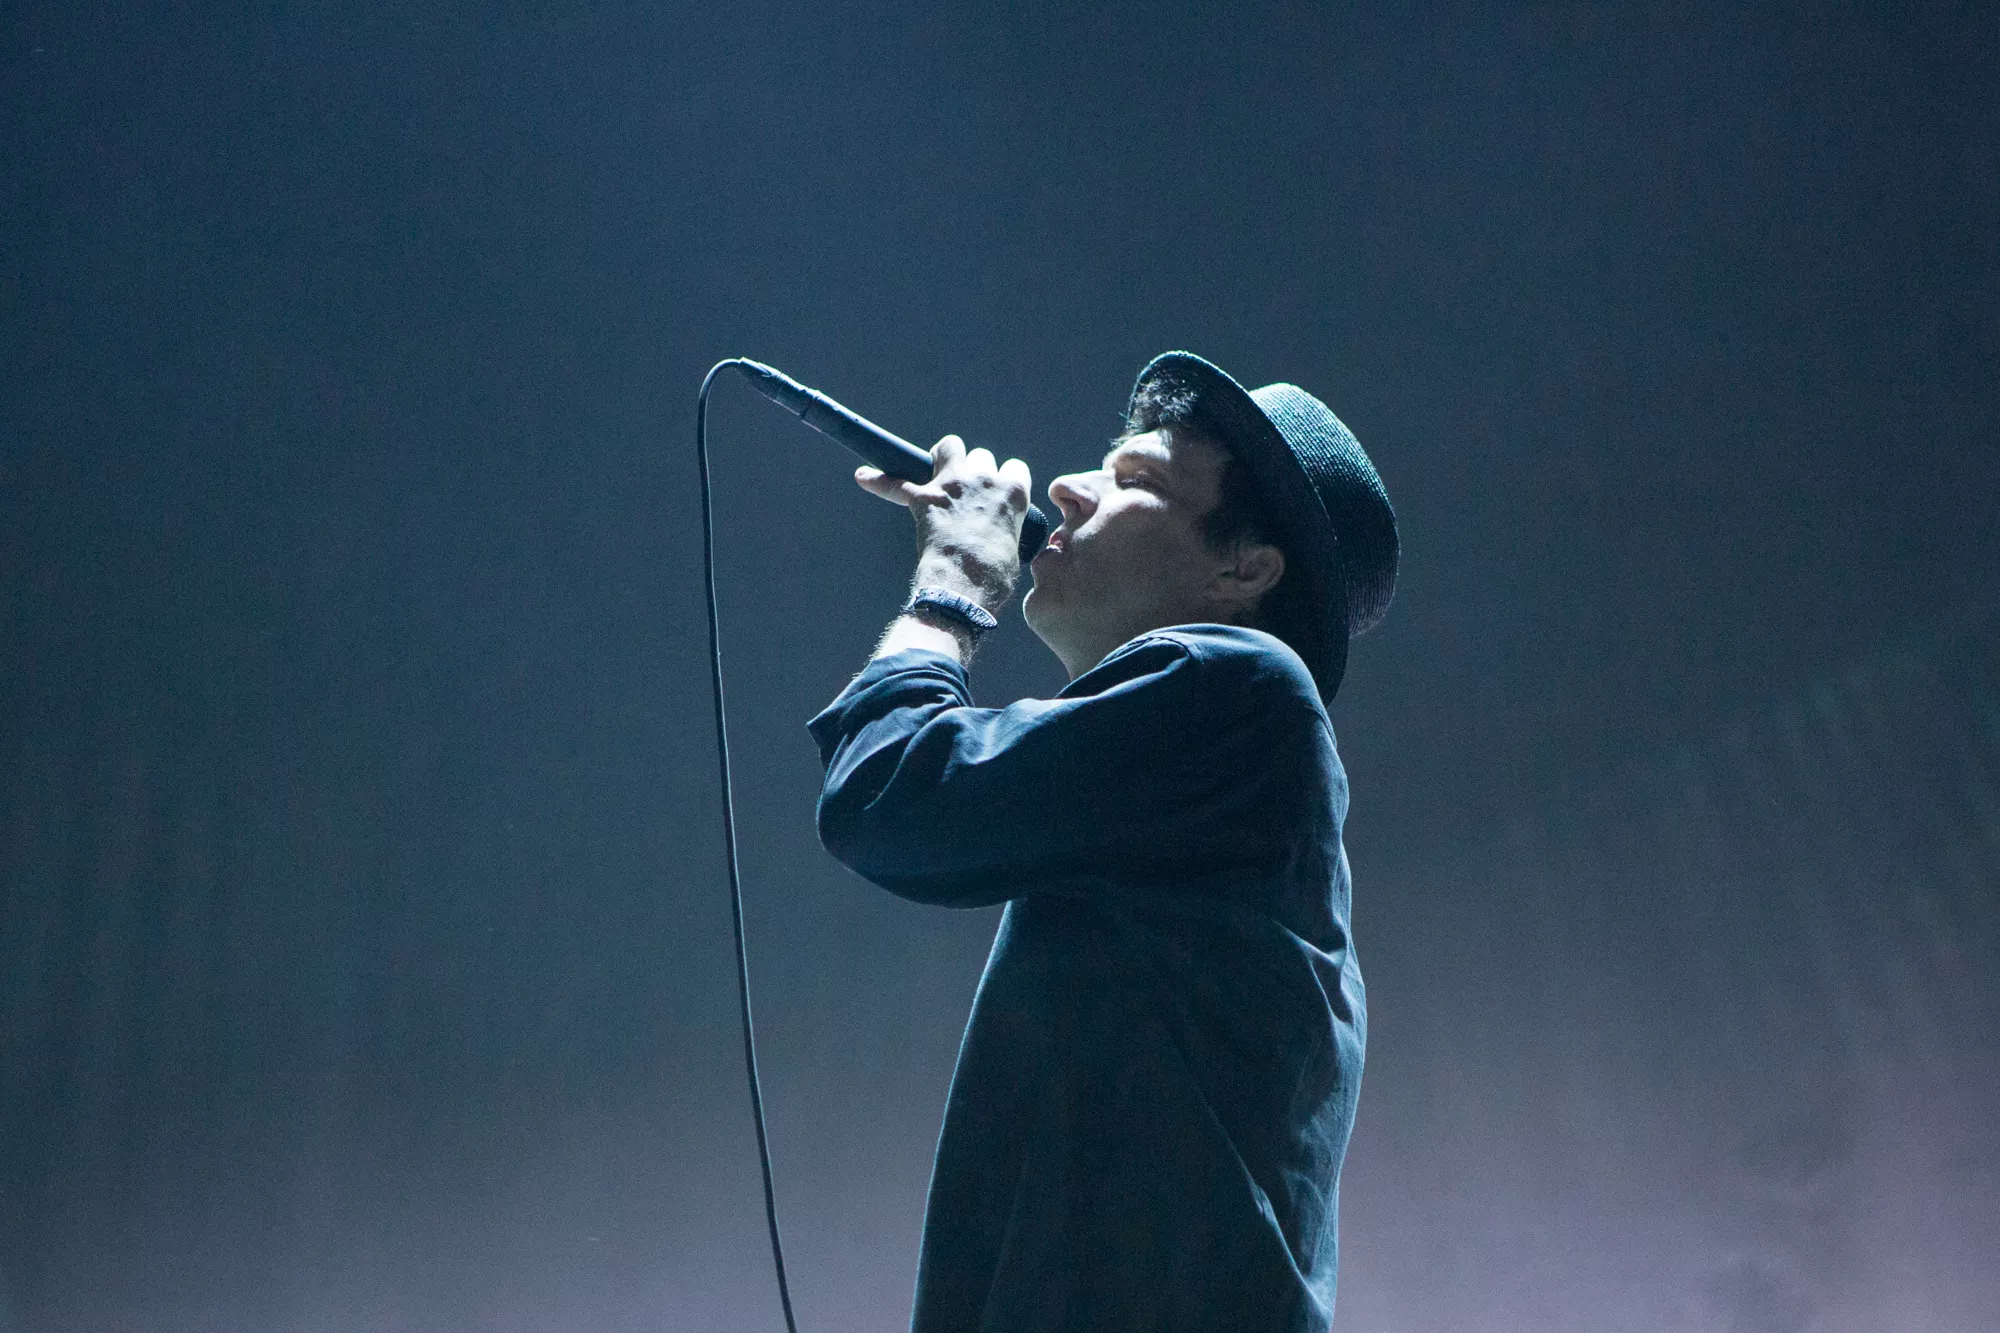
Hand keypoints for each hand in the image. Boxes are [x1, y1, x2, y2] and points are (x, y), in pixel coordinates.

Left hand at [857, 435, 1032, 609]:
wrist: (965, 586)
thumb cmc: (993, 576)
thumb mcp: (1013, 545)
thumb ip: (1004, 526)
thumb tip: (994, 533)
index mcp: (1013, 492)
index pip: (1014, 469)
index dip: (1004, 481)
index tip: (997, 496)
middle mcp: (984, 479)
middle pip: (981, 457)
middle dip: (974, 471)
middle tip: (966, 495)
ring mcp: (952, 485)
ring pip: (949, 447)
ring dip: (943, 458)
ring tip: (935, 472)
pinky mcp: (924, 498)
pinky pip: (895, 483)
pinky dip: (880, 481)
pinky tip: (864, 476)